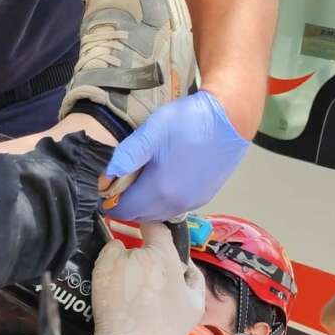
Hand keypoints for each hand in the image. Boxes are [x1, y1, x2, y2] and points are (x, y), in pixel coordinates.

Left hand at [90, 222, 204, 334]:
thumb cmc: (164, 328)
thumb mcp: (195, 305)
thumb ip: (194, 276)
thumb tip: (186, 263)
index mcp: (164, 257)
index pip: (157, 226)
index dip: (158, 232)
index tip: (158, 241)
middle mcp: (138, 254)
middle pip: (141, 244)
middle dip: (146, 257)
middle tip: (149, 279)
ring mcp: (115, 261)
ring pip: (122, 252)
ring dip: (127, 263)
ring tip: (131, 288)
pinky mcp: (99, 270)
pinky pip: (106, 259)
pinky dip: (110, 267)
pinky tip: (117, 286)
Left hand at [100, 91, 247, 222]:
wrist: (230, 119)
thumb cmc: (190, 121)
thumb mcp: (152, 132)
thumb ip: (127, 156)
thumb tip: (105, 177)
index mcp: (160, 189)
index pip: (124, 210)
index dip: (110, 202)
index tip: (104, 189)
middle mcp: (177, 203)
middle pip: (140, 215)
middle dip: (126, 205)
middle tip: (118, 185)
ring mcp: (192, 202)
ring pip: (158, 214)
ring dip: (144, 205)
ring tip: (138, 182)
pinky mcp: (204, 197)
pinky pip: (175, 208)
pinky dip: (161, 202)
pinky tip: (161, 182)